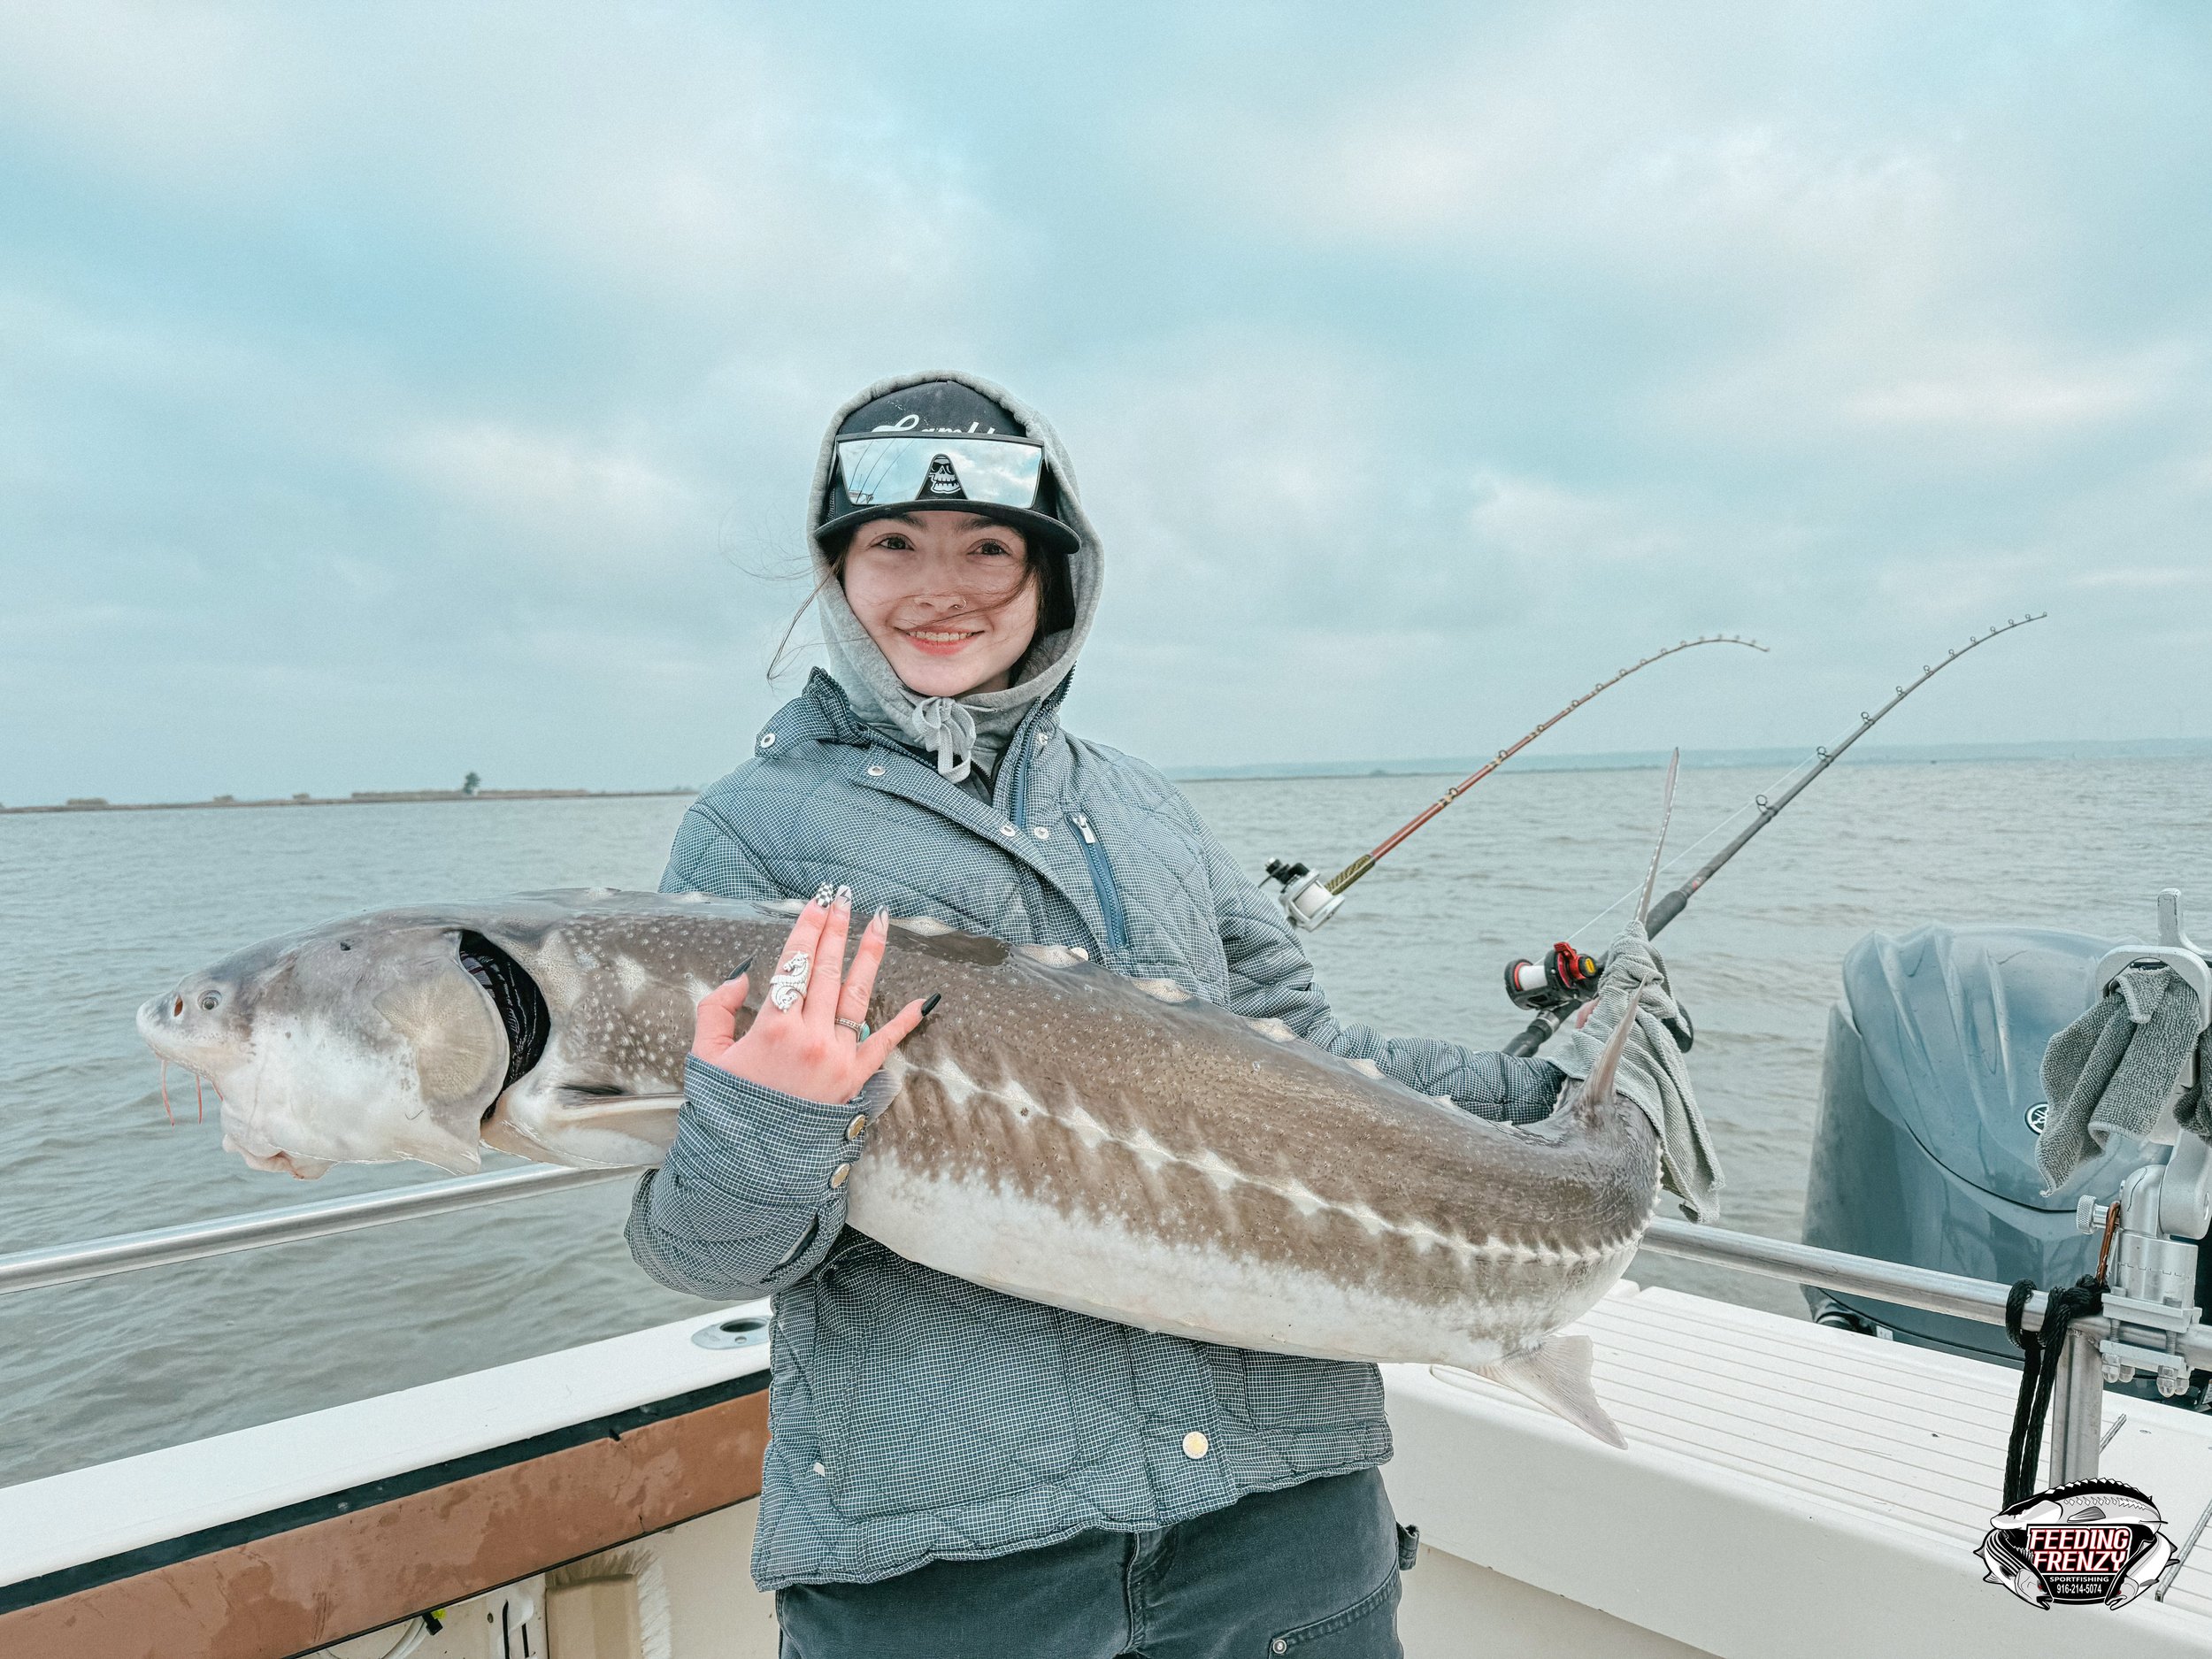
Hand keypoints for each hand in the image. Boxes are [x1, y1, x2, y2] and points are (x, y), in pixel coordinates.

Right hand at [691, 885, 931, 1105]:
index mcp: (772, 1028)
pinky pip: (884, 1043)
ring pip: (857, 994)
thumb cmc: (728, 1110)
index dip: (807, 929)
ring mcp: (837, 1057)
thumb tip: (742, 975)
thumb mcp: (707, 1057)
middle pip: (827, 970)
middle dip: (836, 929)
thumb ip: (716, 1010)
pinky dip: (905, 1021)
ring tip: (879, 921)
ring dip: (868, 954)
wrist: (750, 1165)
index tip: (817, 902)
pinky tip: (924, 999)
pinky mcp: (855, 1079)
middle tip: (845, 898)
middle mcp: (810, 1037)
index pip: (794, 965)